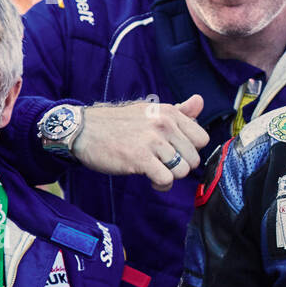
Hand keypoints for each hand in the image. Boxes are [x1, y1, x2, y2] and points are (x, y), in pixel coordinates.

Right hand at [70, 94, 210, 191]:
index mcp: (169, 112)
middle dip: (180, 166)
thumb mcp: (149, 111)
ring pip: (182, 171)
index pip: (202, 138)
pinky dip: (160, 185)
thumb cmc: (118, 123)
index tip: (175, 152)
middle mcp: (164, 124)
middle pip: (194, 158)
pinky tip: (150, 179)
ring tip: (155, 171)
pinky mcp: (140, 158)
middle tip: (163, 164)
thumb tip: (200, 101)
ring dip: (170, 176)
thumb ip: (178, 111)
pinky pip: (166, 180)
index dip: (190, 150)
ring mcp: (153, 141)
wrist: (83, 130)